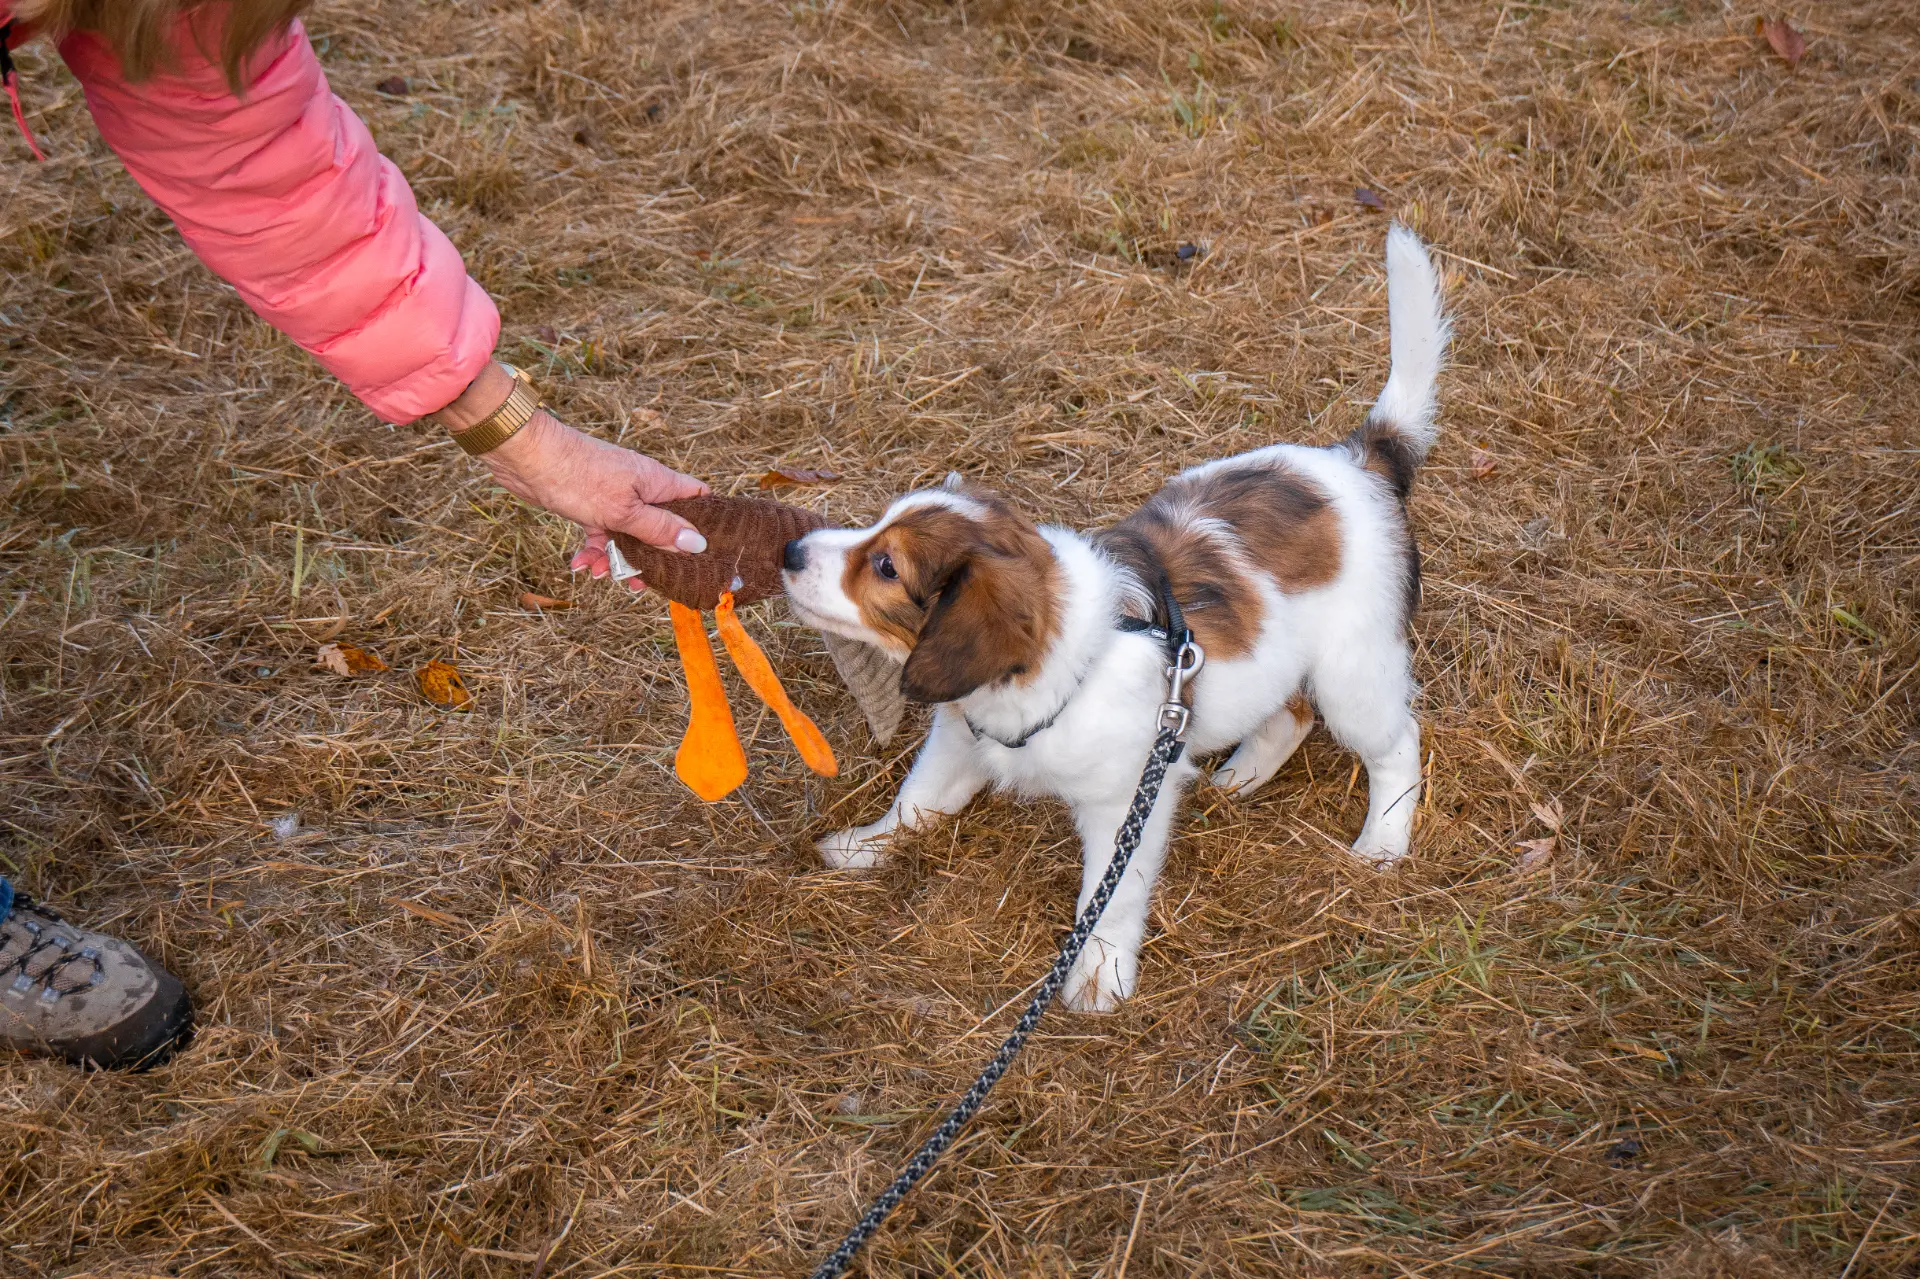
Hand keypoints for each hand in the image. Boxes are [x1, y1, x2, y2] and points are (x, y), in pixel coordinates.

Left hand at [479, 407, 709, 591]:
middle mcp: (642, 489)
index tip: (705, 553)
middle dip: (654, 556)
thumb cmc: (578, 476)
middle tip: (644, 580)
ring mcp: (616, 497)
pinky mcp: (592, 506)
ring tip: (601, 573)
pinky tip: (580, 564)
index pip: (698, 499)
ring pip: (629, 536)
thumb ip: (659, 529)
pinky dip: (593, 551)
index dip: (705, 524)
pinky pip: (601, 535)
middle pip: (663, 527)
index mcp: (658, 483)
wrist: (527, 458)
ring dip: (616, 558)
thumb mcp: (624, 511)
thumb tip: (697, 544)